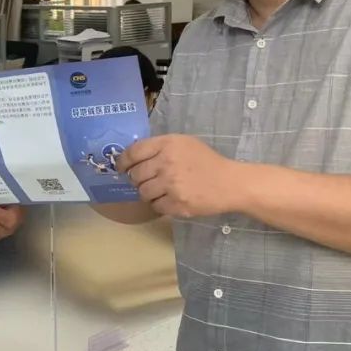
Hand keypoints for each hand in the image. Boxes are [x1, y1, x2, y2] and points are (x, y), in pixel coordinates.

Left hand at [117, 135, 241, 218]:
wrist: (230, 183)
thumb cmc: (206, 161)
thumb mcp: (184, 144)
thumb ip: (160, 147)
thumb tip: (133, 157)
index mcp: (167, 144)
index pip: (133, 152)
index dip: (122, 161)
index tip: (120, 167)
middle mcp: (166, 163)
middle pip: (135, 175)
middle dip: (138, 179)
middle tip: (149, 180)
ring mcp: (171, 185)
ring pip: (143, 192)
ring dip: (149, 193)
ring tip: (163, 190)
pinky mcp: (176, 204)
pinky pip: (155, 206)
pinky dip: (160, 204)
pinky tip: (172, 199)